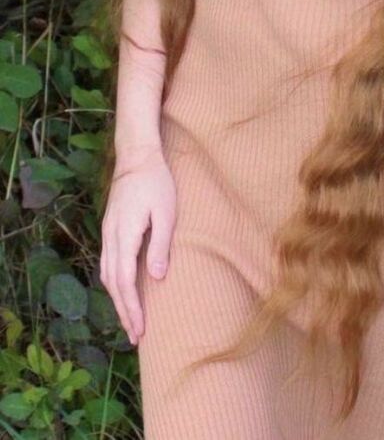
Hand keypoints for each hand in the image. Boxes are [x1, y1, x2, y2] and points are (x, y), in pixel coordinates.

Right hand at [99, 145, 175, 345]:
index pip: (125, 282)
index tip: (139, 331)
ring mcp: (108, 233)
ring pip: (107, 275)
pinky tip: (121, 290)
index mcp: (124, 236)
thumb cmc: (156, 182)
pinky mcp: (110, 228)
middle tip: (135, 337)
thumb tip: (156, 278)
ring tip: (129, 320)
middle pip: (113, 284)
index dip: (132, 309)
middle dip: (124, 312)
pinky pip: (107, 263)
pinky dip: (114, 283)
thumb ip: (160, 244)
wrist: (136, 156)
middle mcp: (111, 238)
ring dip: (118, 300)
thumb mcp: (165, 212)